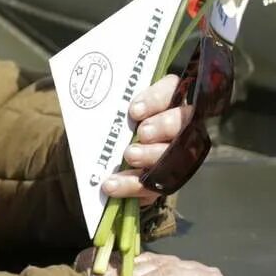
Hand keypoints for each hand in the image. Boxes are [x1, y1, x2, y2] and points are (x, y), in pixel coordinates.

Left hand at [101, 74, 190, 206]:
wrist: (103, 158)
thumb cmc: (112, 124)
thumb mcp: (113, 110)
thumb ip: (114, 105)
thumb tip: (93, 102)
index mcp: (168, 98)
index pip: (172, 89)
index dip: (157, 99)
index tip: (135, 111)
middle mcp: (179, 125)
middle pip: (182, 122)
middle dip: (164, 126)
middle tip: (143, 133)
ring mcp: (177, 155)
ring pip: (175, 155)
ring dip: (152, 155)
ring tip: (130, 156)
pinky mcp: (164, 181)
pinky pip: (154, 186)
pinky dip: (132, 185)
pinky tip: (112, 185)